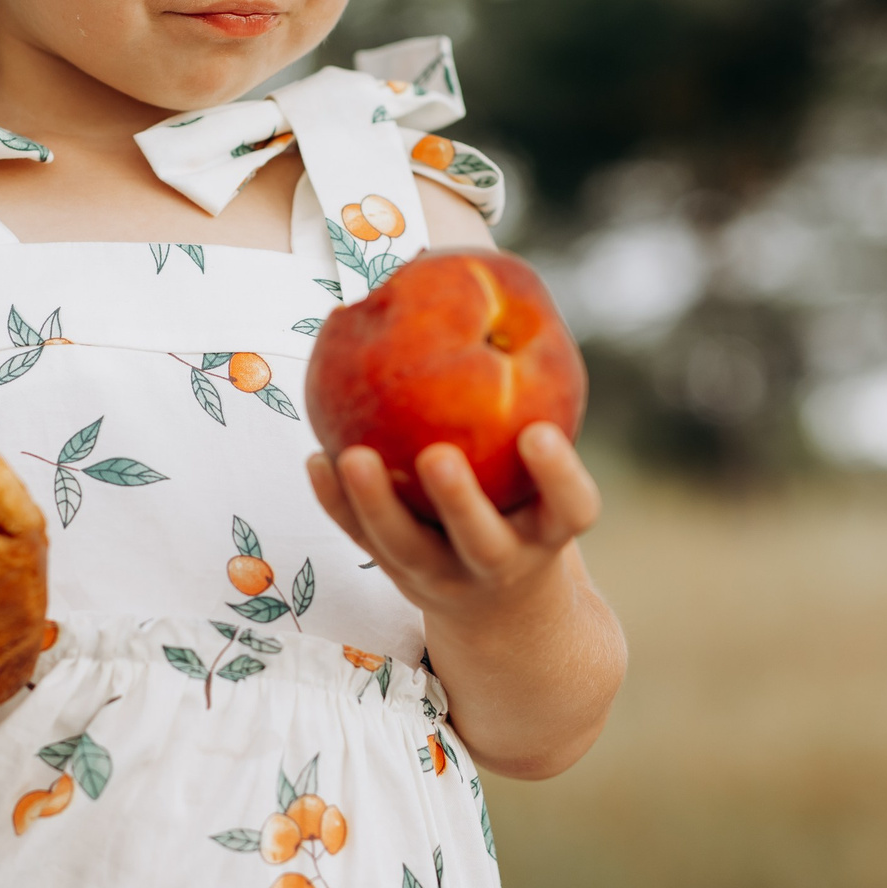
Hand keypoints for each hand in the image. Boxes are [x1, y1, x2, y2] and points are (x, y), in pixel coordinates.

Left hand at [307, 423, 600, 626]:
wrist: (501, 607)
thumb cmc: (525, 500)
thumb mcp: (543, 471)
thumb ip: (529, 402)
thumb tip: (489, 280)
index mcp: (549, 531)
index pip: (571, 509)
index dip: (559, 476)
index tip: (541, 433)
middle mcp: (501, 560)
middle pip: (481, 541)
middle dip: (459, 502)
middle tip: (437, 456)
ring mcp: (444, 575)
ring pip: (406, 548)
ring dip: (376, 505)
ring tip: (353, 457)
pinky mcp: (397, 573)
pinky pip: (360, 540)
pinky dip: (336, 503)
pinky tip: (315, 459)